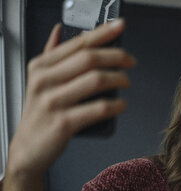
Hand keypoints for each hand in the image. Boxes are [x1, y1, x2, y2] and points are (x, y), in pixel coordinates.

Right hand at [7, 19, 134, 177]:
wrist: (28, 150)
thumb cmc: (39, 115)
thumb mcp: (38, 81)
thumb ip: (51, 56)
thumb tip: (60, 31)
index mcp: (41, 67)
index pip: (77, 43)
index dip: (102, 33)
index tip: (119, 26)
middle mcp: (44, 81)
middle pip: (89, 59)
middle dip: (116, 56)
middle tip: (130, 61)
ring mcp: (53, 102)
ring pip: (95, 80)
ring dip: (118, 79)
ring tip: (126, 82)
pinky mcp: (64, 123)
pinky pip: (98, 109)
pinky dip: (115, 105)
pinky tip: (122, 105)